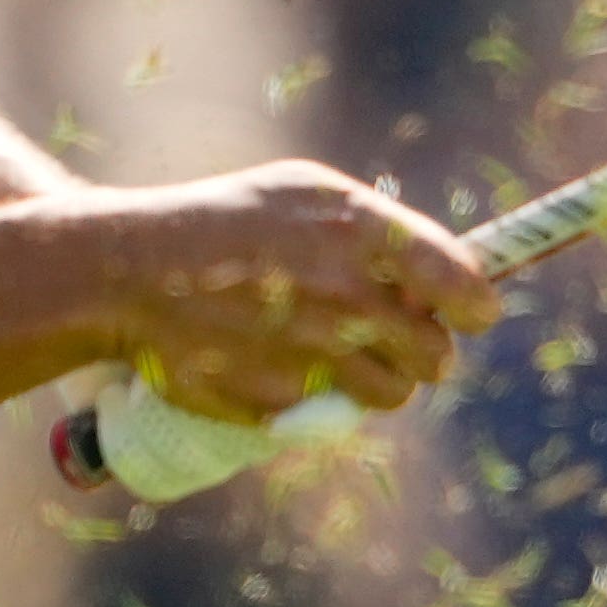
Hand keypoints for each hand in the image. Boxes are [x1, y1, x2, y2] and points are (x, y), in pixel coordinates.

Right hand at [89, 163, 499, 421]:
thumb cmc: (228, 223)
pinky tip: (277, 360)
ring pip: (391, 393)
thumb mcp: (304, 194)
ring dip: (377, 379)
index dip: (475, 305)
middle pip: (435, 354)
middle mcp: (345, 296)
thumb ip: (379, 228)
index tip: (475, 313)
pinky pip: (327, 413)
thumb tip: (448, 275)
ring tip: (334, 348)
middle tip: (393, 337)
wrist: (131, 272)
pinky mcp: (280, 403)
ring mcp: (313, 355)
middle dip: (424, 350)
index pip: (461, 285)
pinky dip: (313, 396)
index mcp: (359, 232)